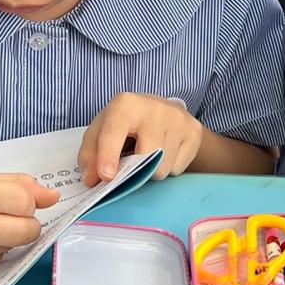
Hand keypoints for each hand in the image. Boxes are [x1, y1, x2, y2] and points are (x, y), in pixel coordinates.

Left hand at [78, 93, 202, 183]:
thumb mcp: (100, 132)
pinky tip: (164, 153)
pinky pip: (178, 168)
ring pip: (163, 168)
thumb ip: (90, 155)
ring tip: (148, 156)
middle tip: (131, 163)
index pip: (115, 132)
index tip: (106, 176)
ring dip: (152, 171)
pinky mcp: (195, 131)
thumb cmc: (125, 124)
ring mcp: (179, 119)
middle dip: (136, 170)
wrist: (162, 111)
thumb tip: (91, 179)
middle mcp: (155, 108)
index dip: (108, 155)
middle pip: (146, 156)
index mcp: (125, 105)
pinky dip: (168, 168)